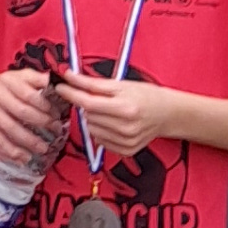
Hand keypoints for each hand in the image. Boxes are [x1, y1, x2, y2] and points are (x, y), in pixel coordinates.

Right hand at [0, 68, 61, 166]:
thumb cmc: (3, 85)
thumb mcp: (18, 76)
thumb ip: (35, 78)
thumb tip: (51, 81)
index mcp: (7, 80)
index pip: (28, 94)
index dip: (44, 106)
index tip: (57, 115)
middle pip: (21, 112)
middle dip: (41, 123)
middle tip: (56, 131)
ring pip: (10, 128)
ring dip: (28, 141)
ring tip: (43, 149)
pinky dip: (12, 151)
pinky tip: (24, 158)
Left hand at [52, 71, 176, 159]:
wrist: (167, 114)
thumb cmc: (145, 95)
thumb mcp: (121, 85)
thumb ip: (92, 83)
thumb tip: (69, 77)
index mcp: (125, 108)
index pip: (88, 103)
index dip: (71, 94)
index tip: (60, 86)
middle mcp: (126, 128)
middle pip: (88, 116)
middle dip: (88, 105)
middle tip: (101, 99)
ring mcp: (126, 142)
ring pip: (91, 129)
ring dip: (94, 119)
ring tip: (110, 112)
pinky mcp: (126, 151)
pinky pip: (100, 141)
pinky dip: (101, 131)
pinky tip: (114, 124)